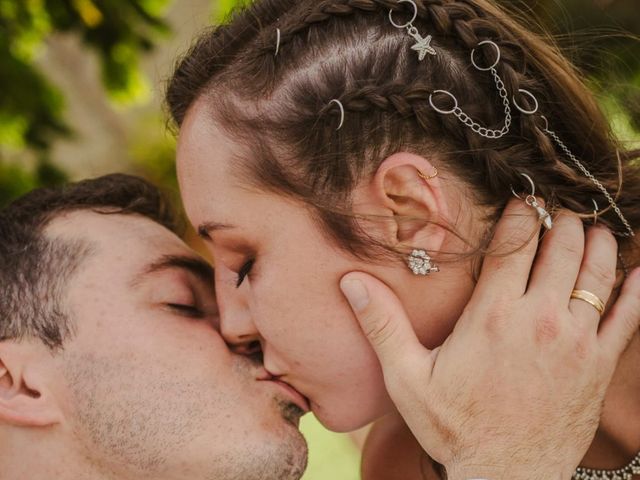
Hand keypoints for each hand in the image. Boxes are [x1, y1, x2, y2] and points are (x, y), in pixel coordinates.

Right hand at [340, 199, 639, 479]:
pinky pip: (629, 317)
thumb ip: (381, 324)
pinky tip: (637, 271)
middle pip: (562, 249)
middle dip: (561, 222)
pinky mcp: (599, 365)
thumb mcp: (406, 377)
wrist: (507, 477)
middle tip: (556, 212)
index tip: (522, 200)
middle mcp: (540, 319)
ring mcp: (576, 341)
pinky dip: (635, 290)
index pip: (515, 243)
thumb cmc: (455, 425)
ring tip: (591, 229)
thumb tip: (351, 282)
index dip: (522, 214)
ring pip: (597, 273)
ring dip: (597, 243)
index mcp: (493, 315)